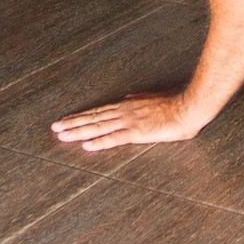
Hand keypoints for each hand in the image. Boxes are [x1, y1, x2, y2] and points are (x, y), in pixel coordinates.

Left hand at [51, 91, 205, 151]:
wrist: (189, 108)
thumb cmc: (175, 105)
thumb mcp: (155, 98)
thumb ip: (140, 99)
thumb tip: (128, 97)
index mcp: (128, 106)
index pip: (99, 112)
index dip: (81, 116)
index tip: (67, 119)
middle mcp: (125, 112)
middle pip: (94, 119)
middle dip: (73, 123)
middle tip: (55, 128)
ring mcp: (129, 122)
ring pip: (99, 127)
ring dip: (79, 131)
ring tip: (62, 136)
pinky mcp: (137, 132)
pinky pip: (115, 138)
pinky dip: (100, 142)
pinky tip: (87, 146)